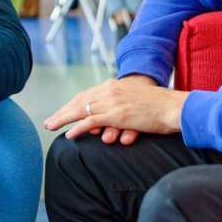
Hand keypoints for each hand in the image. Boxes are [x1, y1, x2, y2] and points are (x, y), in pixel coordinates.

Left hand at [44, 74, 187, 142]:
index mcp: (114, 86)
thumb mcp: (136, 99)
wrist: (173, 106)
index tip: (61, 112)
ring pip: (81, 110)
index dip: (72, 104)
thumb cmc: (159, 106)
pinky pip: (91, 121)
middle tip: (49, 122)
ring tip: (51, 127)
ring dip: (63, 119)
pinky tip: (69, 135)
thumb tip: (110, 119)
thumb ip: (121, 104)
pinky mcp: (116, 115)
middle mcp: (110, 91)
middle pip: (79, 101)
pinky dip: (78, 128)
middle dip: (62, 111)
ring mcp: (112, 102)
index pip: (87, 94)